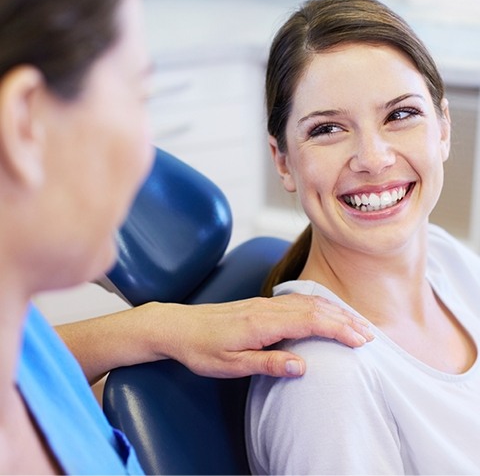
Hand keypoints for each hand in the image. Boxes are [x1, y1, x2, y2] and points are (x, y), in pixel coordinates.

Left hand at [159, 293, 373, 378]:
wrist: (179, 326)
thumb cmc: (202, 349)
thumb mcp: (231, 365)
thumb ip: (267, 363)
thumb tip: (303, 366)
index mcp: (262, 323)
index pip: (311, 321)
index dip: (339, 329)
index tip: (361, 341)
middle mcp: (267, 308)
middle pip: (315, 308)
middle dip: (345, 320)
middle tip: (370, 335)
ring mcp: (264, 303)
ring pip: (307, 301)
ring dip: (334, 311)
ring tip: (356, 323)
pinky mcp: (260, 304)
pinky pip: (296, 300)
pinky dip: (318, 306)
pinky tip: (324, 311)